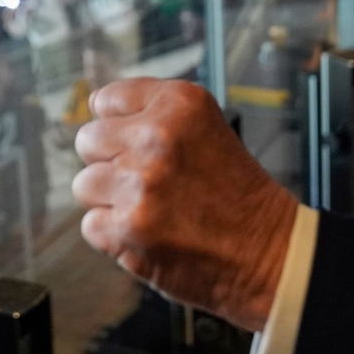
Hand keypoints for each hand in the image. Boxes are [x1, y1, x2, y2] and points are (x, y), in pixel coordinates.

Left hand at [72, 79, 298, 331]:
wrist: (269, 253)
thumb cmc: (238, 196)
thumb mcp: (206, 128)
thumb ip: (153, 114)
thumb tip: (94, 106)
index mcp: (180, 103)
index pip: (106, 100)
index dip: (118, 126)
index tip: (134, 142)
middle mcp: (157, 136)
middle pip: (89, 140)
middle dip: (109, 162)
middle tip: (146, 181)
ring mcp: (140, 183)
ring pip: (85, 184)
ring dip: (110, 200)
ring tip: (151, 209)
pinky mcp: (128, 228)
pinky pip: (91, 224)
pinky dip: (114, 235)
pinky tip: (149, 233)